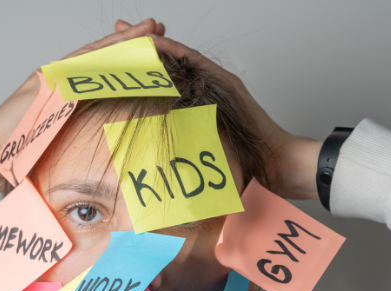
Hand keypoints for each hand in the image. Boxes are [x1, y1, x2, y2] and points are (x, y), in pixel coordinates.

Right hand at [0, 19, 165, 195]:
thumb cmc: (12, 164)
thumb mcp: (51, 159)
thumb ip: (68, 160)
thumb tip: (88, 196)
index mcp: (61, 98)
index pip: (99, 76)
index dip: (123, 64)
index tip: (146, 57)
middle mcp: (59, 83)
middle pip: (102, 58)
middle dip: (131, 44)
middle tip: (158, 30)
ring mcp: (53, 80)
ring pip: (97, 55)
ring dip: (126, 41)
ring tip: (153, 28)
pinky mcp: (49, 81)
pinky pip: (85, 63)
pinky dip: (108, 51)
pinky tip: (129, 41)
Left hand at [128, 28, 320, 199]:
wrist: (274, 159)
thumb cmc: (244, 160)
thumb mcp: (202, 151)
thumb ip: (182, 145)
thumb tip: (154, 159)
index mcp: (199, 98)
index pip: (166, 75)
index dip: (143, 63)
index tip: (119, 55)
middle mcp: (207, 85)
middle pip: (169, 60)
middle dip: (142, 44)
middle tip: (117, 31)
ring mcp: (217, 81)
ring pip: (180, 56)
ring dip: (155, 43)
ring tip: (130, 32)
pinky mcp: (226, 81)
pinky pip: (196, 62)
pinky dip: (175, 51)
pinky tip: (155, 44)